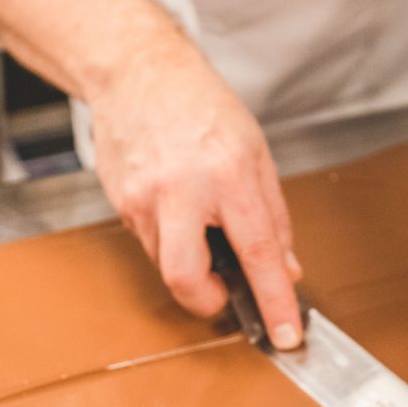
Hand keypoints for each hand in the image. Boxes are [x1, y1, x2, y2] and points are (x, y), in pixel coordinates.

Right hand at [89, 43, 302, 348]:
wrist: (137, 71)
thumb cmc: (200, 105)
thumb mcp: (256, 153)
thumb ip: (274, 217)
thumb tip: (285, 269)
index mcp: (227, 175)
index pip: (258, 254)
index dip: (274, 301)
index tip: (285, 334)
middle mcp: (181, 191)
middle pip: (186, 278)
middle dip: (208, 301)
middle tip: (226, 293)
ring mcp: (144, 199)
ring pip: (168, 265)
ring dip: (192, 264)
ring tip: (202, 224)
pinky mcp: (121, 204)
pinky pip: (151, 244)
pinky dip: (172, 241)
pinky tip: (178, 208)